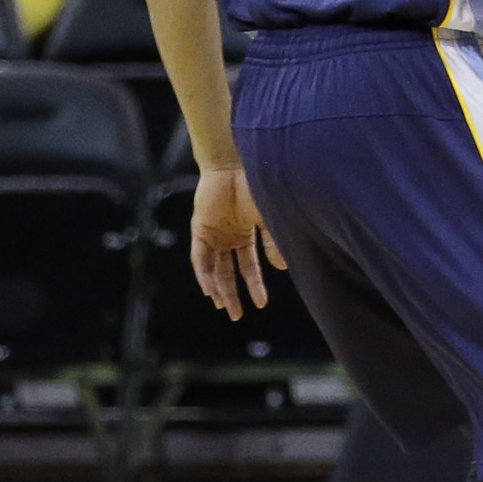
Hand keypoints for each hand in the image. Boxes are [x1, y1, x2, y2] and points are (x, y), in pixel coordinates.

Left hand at [189, 167, 286, 318]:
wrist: (235, 165)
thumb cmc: (257, 185)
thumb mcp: (271, 217)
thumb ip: (275, 242)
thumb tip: (282, 268)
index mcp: (247, 231)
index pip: (250, 264)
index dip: (256, 284)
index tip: (262, 303)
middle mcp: (229, 236)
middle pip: (230, 271)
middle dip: (234, 294)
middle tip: (237, 316)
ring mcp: (214, 233)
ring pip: (214, 268)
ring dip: (218, 288)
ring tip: (224, 308)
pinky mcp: (200, 229)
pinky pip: (200, 258)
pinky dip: (204, 274)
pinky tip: (210, 291)